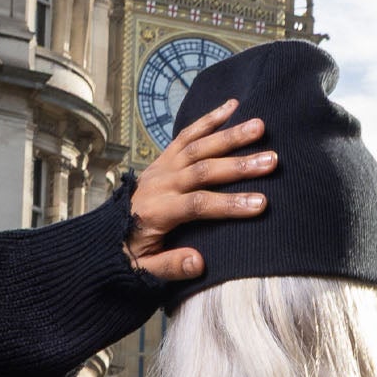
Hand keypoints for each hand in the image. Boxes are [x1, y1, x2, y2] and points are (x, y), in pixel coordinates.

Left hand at [125, 100, 276, 281]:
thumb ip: (170, 266)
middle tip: (270, 160)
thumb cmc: (130, 253)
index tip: (259, 204)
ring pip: (198, 146)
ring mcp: (163, 166)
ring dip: (230, 135)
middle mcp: (161, 183)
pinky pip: (187, 134)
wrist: (105, 233)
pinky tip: (232, 106)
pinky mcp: (164, 158)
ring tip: (260, 126)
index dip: (228, 204)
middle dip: (238, 165)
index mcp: (157, 212)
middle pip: (202, 169)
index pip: (197, 205)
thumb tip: (199, 262)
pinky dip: (209, 119)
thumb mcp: (143, 269)